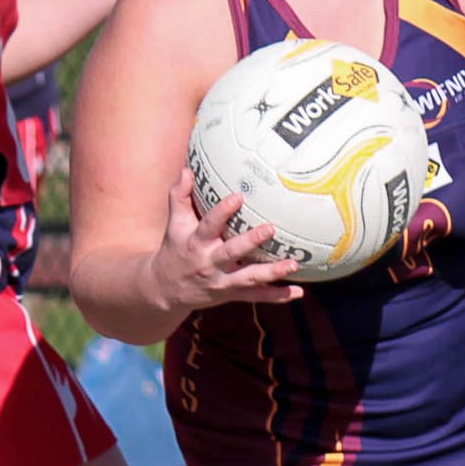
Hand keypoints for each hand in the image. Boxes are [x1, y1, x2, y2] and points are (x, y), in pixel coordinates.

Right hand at [145, 169, 303, 312]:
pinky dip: (277, 296)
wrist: (166, 289)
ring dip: (272, 272)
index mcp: (196, 243)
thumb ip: (180, 196)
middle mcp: (210, 263)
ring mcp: (223, 281)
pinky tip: (298, 291)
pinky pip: (257, 296)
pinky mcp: (232, 294)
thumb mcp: (175, 224)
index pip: (209, 225)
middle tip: (270, 228)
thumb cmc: (175, 249)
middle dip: (250, 242)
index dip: (222, 212)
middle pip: (232, 253)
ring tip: (293, 264)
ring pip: (249, 278)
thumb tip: (187, 170)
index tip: (238, 196)